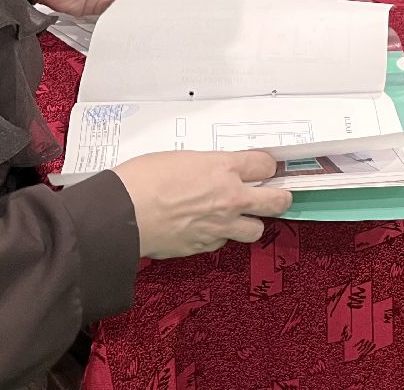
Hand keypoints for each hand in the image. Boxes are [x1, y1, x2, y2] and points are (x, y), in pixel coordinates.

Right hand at [112, 150, 292, 258]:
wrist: (123, 215)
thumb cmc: (143, 179)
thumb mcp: (180, 158)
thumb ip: (206, 166)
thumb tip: (213, 174)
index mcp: (223, 168)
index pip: (265, 165)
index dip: (267, 166)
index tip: (264, 167)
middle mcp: (230, 198)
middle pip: (276, 202)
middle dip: (280, 199)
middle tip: (277, 197)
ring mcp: (220, 226)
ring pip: (256, 230)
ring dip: (250, 223)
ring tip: (238, 218)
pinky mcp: (205, 246)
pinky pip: (223, 243)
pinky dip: (219, 236)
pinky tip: (204, 228)